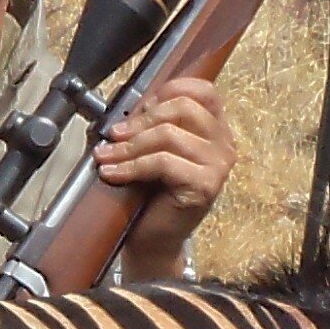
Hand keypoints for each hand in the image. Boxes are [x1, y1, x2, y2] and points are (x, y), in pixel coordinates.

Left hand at [99, 77, 234, 281]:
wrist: (153, 238)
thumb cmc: (151, 193)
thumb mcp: (152, 148)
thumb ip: (149, 122)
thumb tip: (125, 103)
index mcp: (214, 128)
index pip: (202, 90)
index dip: (168, 91)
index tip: (139, 108)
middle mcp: (223, 143)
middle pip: (183, 107)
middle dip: (141, 120)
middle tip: (114, 134)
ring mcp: (218, 165)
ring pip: (170, 135)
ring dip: (130, 146)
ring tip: (106, 156)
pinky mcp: (206, 186)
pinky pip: (164, 162)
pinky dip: (132, 166)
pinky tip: (113, 173)